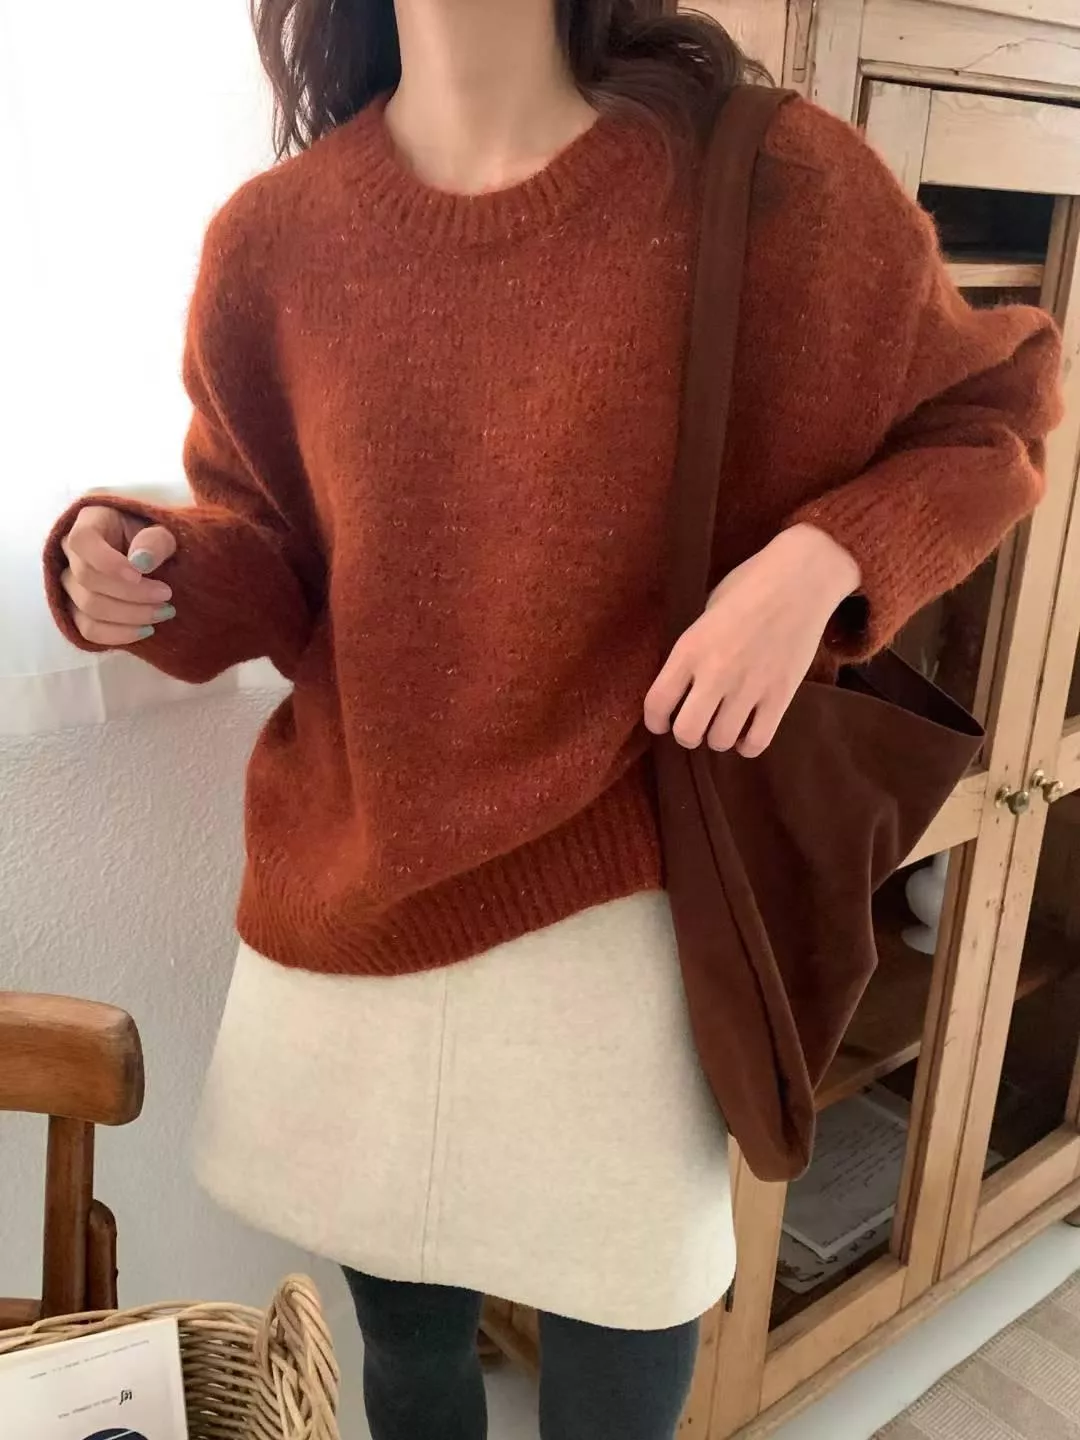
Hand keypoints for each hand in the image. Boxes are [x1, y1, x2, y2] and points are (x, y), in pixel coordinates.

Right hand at [60, 505, 177, 646]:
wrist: (157, 559)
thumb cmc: (159, 539)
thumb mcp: (166, 530)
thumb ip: (156, 541)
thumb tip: (140, 562)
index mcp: (90, 522)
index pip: (82, 541)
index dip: (107, 561)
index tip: (140, 575)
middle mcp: (72, 552)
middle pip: (87, 580)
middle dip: (132, 594)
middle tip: (167, 596)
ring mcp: (71, 583)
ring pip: (88, 608)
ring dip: (131, 616)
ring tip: (164, 612)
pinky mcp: (78, 610)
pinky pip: (88, 630)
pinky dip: (119, 635)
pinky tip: (147, 630)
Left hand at [644, 525, 859, 757]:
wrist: (802, 577)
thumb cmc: (750, 586)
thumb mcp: (706, 612)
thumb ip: (694, 650)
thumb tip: (685, 684)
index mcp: (690, 648)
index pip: (657, 703)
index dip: (654, 721)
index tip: (660, 722)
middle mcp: (716, 672)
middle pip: (686, 733)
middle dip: (687, 734)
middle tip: (695, 724)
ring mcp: (750, 686)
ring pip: (720, 741)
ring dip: (718, 738)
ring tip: (723, 725)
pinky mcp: (781, 695)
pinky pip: (757, 742)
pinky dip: (747, 745)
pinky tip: (746, 732)